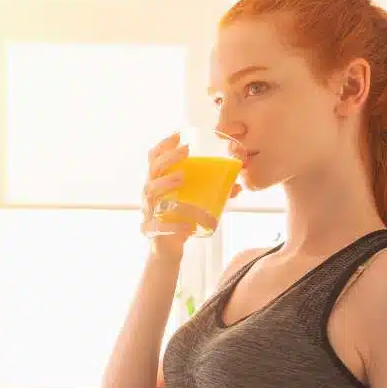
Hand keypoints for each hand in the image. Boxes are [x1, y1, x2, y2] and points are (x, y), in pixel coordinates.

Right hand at [140, 132, 241, 256]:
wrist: (167, 252)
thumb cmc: (179, 221)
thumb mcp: (196, 205)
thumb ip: (214, 194)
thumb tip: (238, 186)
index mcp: (158, 184)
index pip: (154, 159)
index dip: (164, 146)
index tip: (177, 135)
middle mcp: (150, 195)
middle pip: (153, 171)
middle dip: (168, 158)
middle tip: (186, 150)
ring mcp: (148, 213)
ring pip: (150, 194)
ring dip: (165, 183)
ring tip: (181, 177)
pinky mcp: (152, 232)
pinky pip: (159, 226)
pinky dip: (173, 225)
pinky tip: (187, 224)